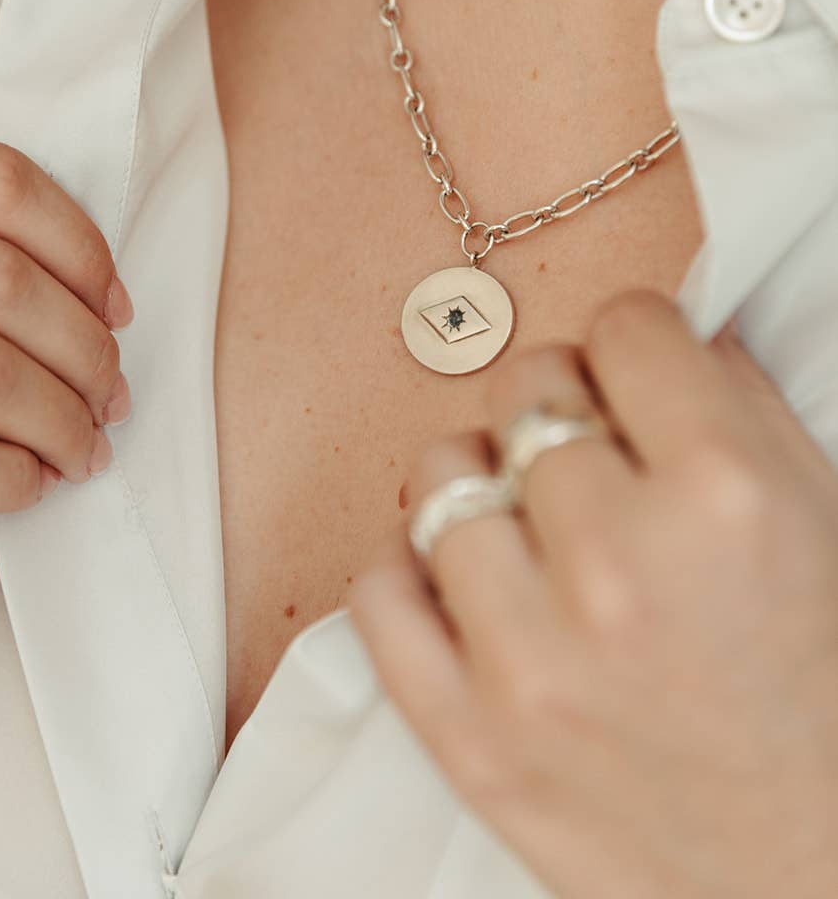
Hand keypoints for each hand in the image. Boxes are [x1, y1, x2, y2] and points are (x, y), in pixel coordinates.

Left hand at [347, 289, 837, 898]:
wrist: (812, 878)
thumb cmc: (828, 703)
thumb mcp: (822, 522)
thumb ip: (737, 408)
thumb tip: (661, 333)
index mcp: (726, 499)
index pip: (625, 327)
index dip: (640, 345)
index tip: (639, 374)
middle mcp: (621, 569)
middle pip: (529, 390)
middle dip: (568, 410)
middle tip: (598, 460)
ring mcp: (531, 660)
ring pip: (444, 474)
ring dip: (490, 485)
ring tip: (539, 530)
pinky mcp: (467, 738)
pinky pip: (378, 590)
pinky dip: (414, 570)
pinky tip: (470, 583)